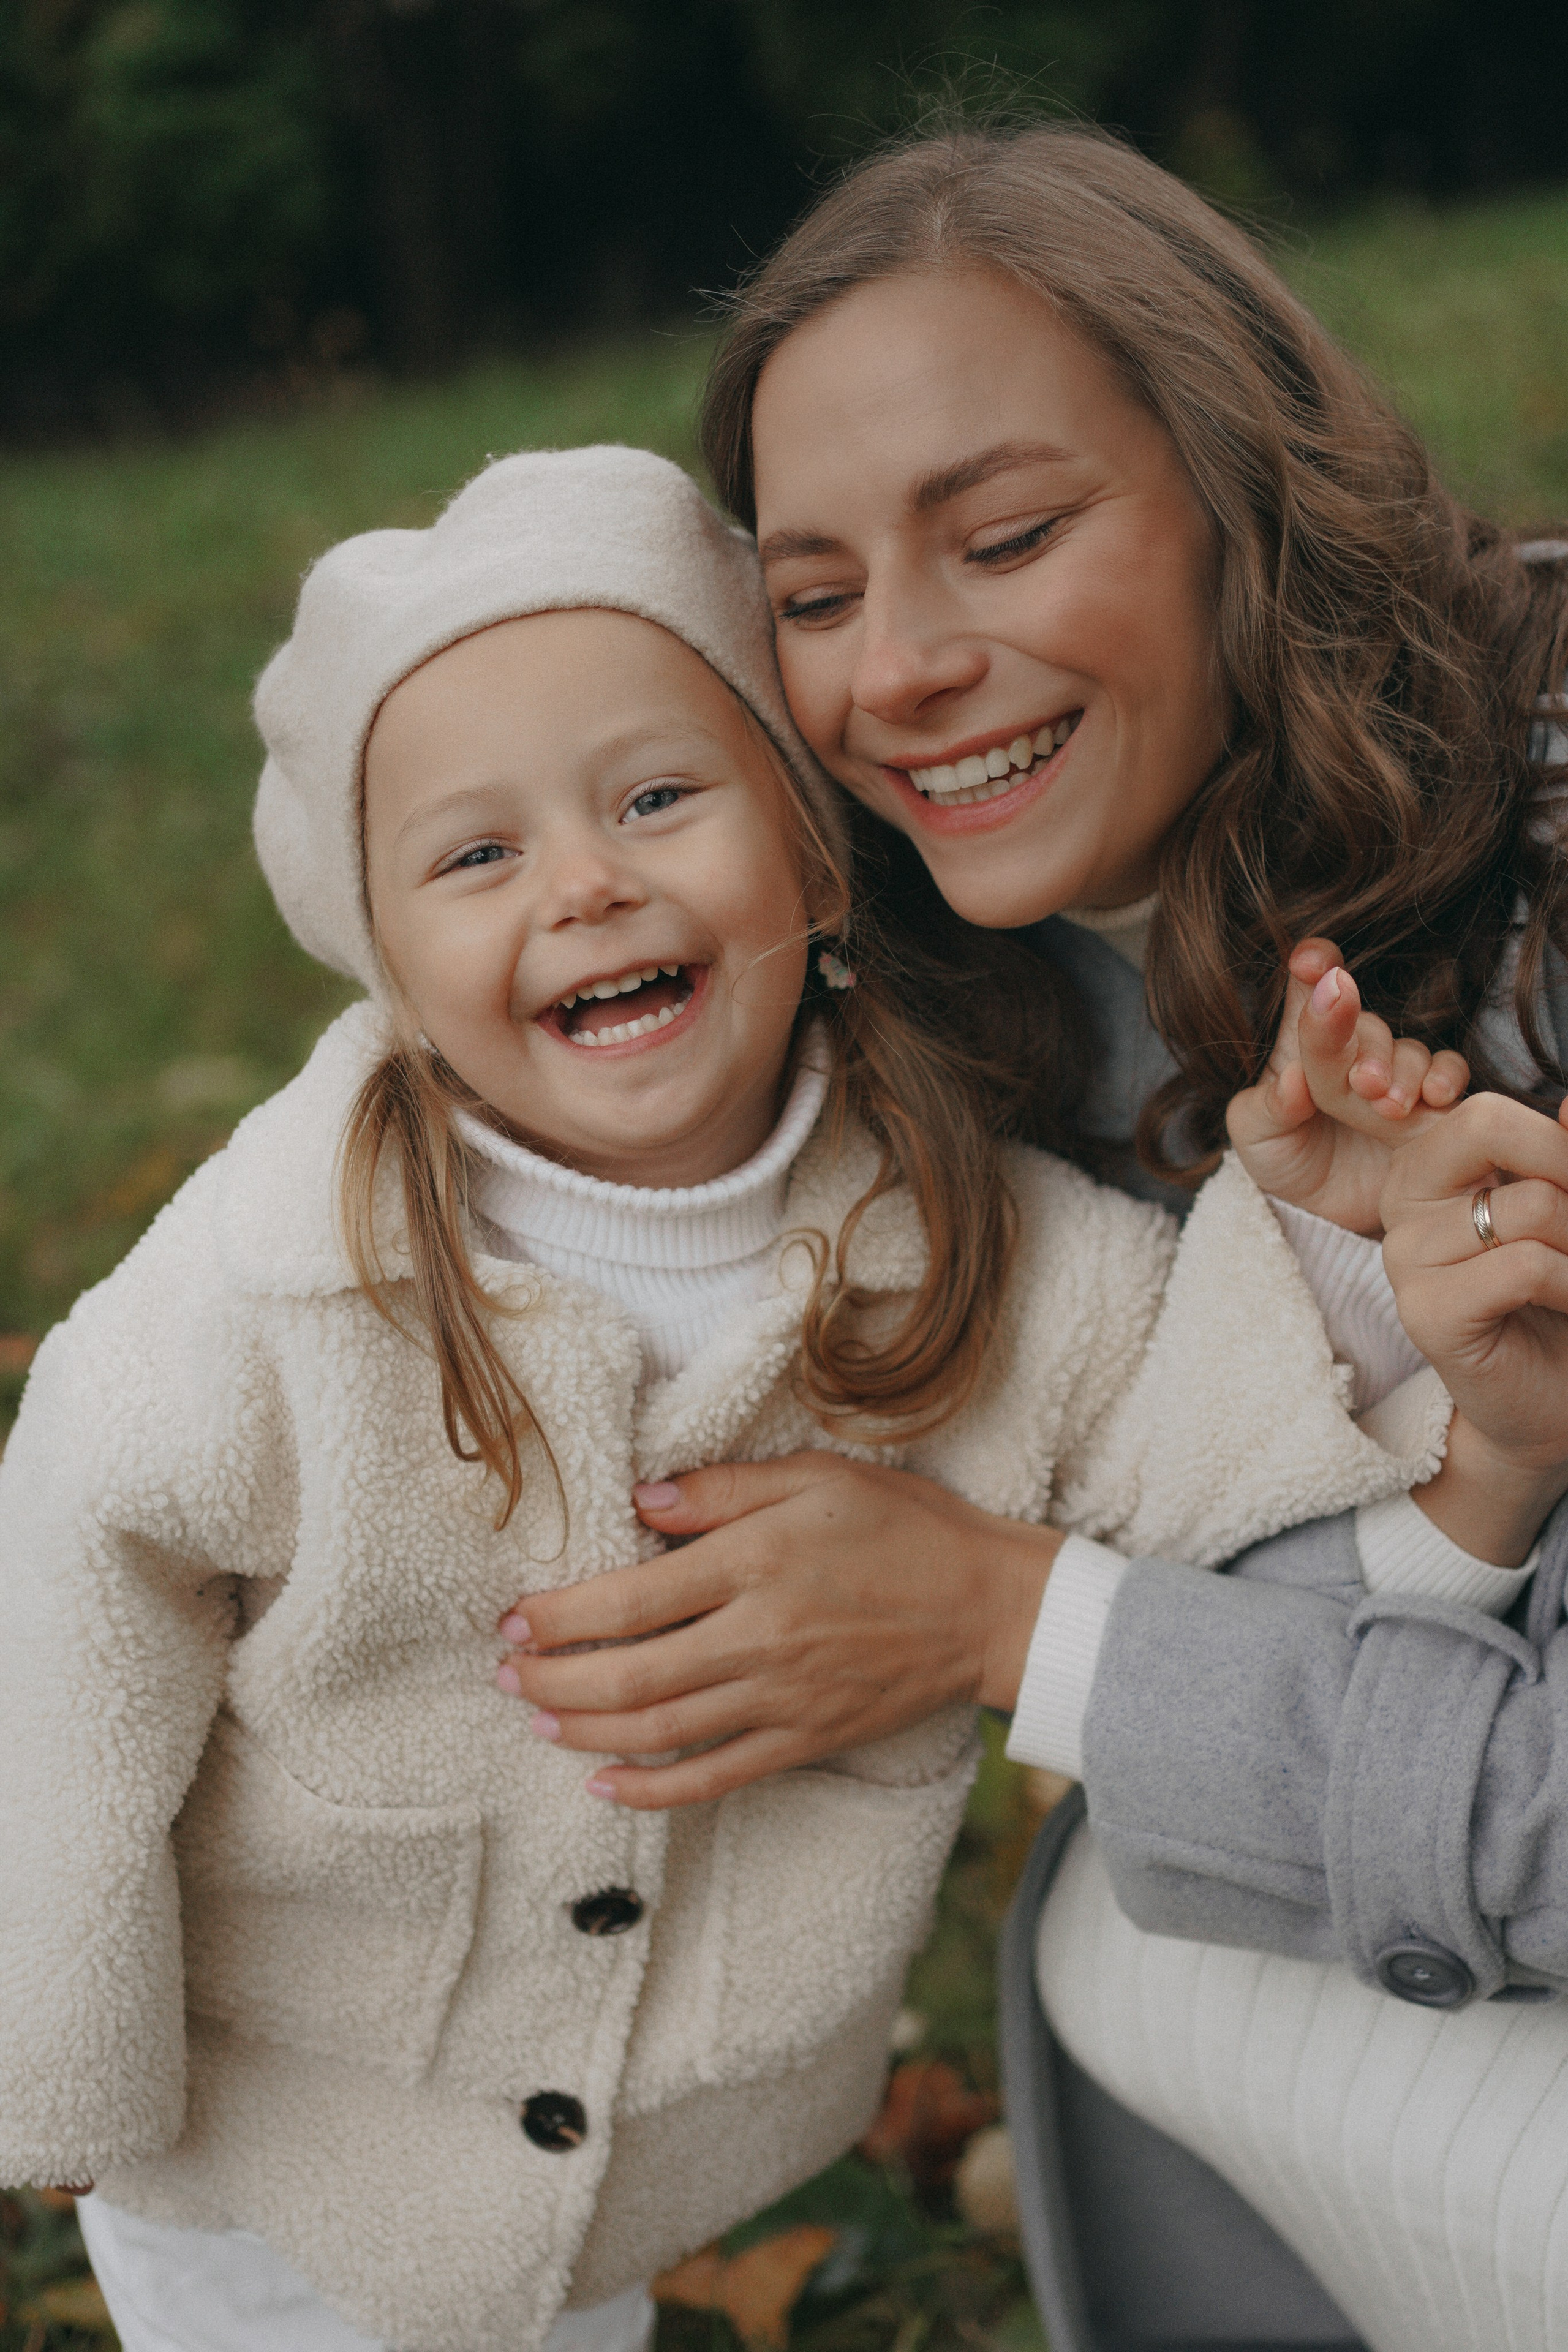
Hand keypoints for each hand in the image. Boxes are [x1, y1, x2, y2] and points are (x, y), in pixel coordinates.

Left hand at [494, 1452, 1060, 1807]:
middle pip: (629, 1673)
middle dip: (552, 1677)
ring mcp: (780, 1698)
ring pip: (659, 1729)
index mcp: (755, 1563)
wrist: (988, 1606)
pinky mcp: (802, 1738)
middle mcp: (758, 1638)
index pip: (629, 1599)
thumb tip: (643, 1498)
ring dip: (584, 1729)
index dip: (558, 1614)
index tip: (513, 1614)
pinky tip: (604, 1787)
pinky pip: (713, 1777)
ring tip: (535, 1717)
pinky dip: (653, 1790)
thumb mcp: (818, 1476)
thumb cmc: (904, 1528)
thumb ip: (725, 1488)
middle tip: (503, 1671)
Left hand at [1227, 939, 1467, 1235]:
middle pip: (1365, 1023)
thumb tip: (1293, 1081)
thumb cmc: (1282, 1162)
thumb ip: (1266, 1106)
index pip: (1311, 988)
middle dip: (1365, 1044)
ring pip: (1409, 1049)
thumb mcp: (1256, 1137)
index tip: (1311, 961)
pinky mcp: (1430, 1106)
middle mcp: (1352, 1051)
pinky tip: (1434, 1098)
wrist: (1322, 1215)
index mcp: (1303, 1045)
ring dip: (1402, 1070)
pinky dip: (1445, 1078)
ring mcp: (1394, 1075)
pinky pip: (1448, 1074)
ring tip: (1387, 1105)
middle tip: (1363, 1084)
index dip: (1315, 966)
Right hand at [1381, 1092, 1567, 1562]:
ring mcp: (1406, 1258)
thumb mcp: (1566, 1210)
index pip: (1487, 1111)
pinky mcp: (1426, 1313)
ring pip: (1531, 1207)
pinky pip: (1525, 1267)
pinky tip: (1566, 1304)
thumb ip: (1561, 1153)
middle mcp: (1402, 1202)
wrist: (1547, 1403)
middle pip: (1488, 1127)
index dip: (1555, 1140)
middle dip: (1566, 1168)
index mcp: (1428, 1168)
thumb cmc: (1557, 1299)